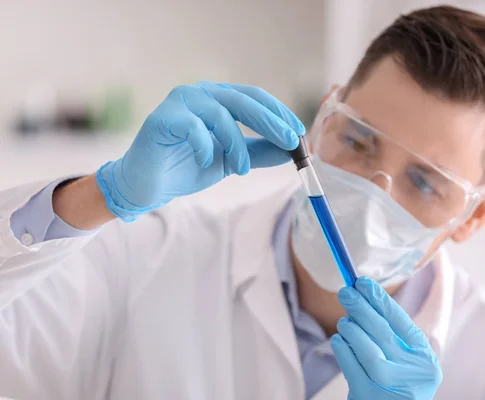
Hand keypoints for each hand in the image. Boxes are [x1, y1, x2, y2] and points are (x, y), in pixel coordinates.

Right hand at [96, 81, 304, 220]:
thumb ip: (259, 152)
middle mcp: (200, 93)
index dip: (278, 113)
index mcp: (218, 98)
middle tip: (290, 143)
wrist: (148, 186)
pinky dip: (205, 145)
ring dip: (237, 145)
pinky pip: (193, 126)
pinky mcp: (161, 118)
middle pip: (243, 101)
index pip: (254, 97)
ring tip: (241, 168)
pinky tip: (205, 160)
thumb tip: (292, 150)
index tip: (298, 133)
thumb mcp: (232, 161)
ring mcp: (179, 102)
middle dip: (270, 123)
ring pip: (220, 115)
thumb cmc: (188, 167)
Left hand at [331, 277, 442, 399]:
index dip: (380, 299)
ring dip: (352, 329)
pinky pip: (351, 367)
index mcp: (425, 359)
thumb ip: (392, 335)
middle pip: (383, 333)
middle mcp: (413, 374)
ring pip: (368, 350)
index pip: (402, 322)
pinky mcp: (368, 397)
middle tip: (345, 291)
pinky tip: (338, 339)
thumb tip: (363, 298)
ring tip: (344, 321)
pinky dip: (342, 349)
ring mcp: (391, 387)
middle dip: (362, 308)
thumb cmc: (397, 383)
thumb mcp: (406, 361)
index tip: (363, 282)